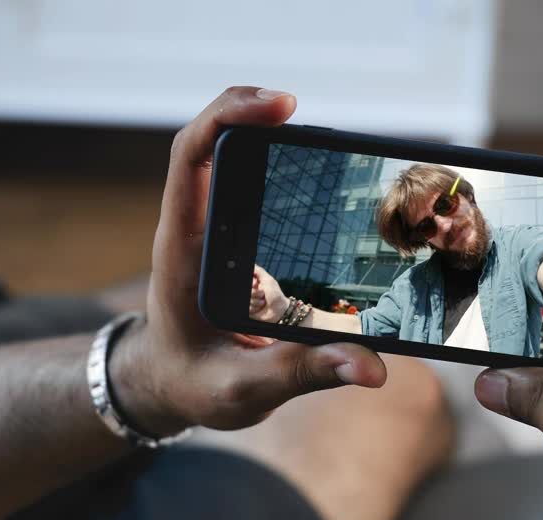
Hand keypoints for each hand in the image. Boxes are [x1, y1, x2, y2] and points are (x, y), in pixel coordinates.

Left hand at [109, 88, 386, 433]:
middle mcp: (195, 228)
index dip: (228, 118)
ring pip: (231, 157)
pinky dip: (282, 165)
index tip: (280, 106)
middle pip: (212, 141)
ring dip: (268, 135)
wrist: (172, 387)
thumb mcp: (241, 390)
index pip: (190, 158)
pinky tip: (322, 168)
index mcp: (182, 251)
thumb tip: (370, 367)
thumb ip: (302, 373)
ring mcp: (213, 229)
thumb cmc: (194, 386)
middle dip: (251, 111)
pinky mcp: (235, 237)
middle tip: (299, 109)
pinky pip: (252, 185)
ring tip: (323, 136)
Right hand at [249, 264, 287, 321]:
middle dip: (254, 292)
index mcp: (255, 283)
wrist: (279, 310)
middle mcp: (252, 291)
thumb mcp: (268, 280)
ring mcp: (250, 300)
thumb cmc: (276, 295)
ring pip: (247, 299)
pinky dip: (254, 308)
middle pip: (246, 289)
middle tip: (263, 294)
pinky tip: (260, 308)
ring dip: (256, 301)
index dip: (252, 283)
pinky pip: (247, 307)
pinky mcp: (249, 309)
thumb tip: (252, 264)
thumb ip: (259, 271)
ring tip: (263, 302)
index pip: (247, 280)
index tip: (256, 284)